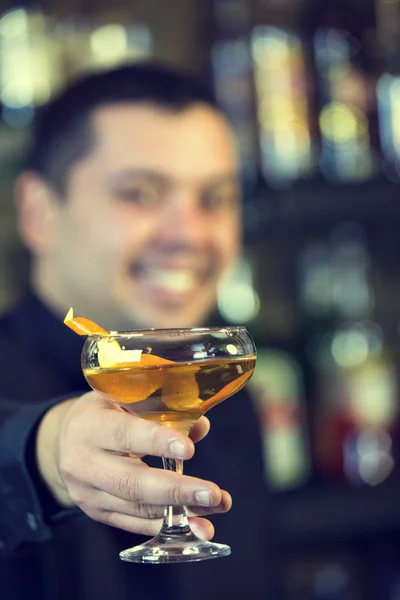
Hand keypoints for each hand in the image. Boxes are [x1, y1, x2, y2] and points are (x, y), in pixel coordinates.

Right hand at [36, 392, 230, 539]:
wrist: (65, 441)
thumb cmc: (104, 411)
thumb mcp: (124, 398)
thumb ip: (160, 409)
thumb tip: (200, 427)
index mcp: (88, 425)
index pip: (123, 434)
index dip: (156, 441)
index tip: (189, 449)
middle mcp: (83, 463)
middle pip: (130, 482)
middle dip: (175, 490)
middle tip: (212, 493)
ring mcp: (88, 493)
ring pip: (136, 507)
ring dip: (181, 511)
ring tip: (216, 506)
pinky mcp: (98, 513)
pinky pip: (134, 524)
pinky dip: (168, 527)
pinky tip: (198, 526)